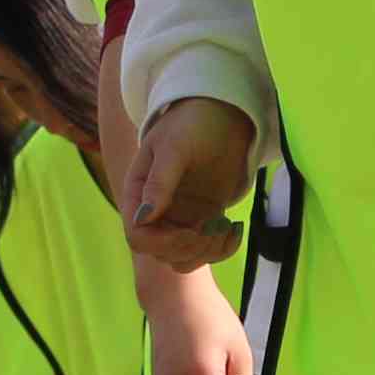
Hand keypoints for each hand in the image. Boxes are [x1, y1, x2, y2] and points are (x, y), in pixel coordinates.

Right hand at [125, 94, 253, 270]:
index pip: (138, 237)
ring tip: (226, 225)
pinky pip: (208, 252)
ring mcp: (180, 219)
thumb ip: (160, 181)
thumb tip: (143, 217)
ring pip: (184, 259)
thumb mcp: (174, 147)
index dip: (163, 243)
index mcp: (139, 193)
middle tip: (215, 226)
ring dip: (208, 252)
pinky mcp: (203, 222)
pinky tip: (236, 226)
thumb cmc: (192, 123)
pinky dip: (224, 249)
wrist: (223, 115)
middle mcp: (156, 212)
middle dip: (190, 247)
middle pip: (160, 254)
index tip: (192, 231)